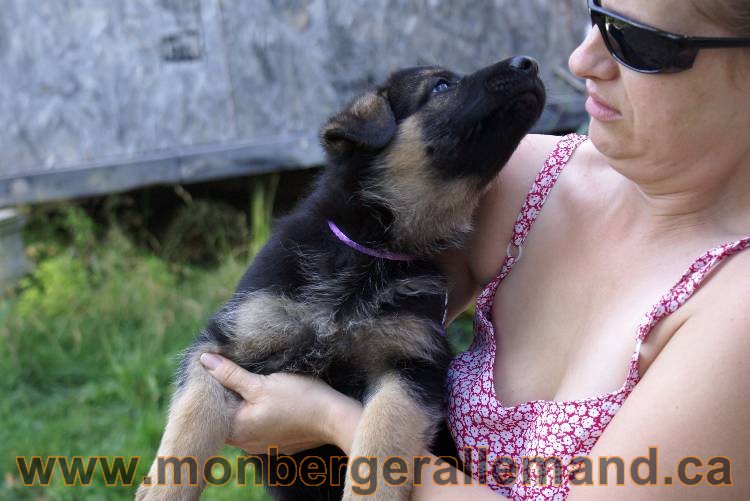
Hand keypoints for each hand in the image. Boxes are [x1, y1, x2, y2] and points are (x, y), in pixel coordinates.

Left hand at [199, 353, 360, 454]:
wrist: (334, 419)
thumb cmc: (299, 399)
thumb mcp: (261, 383)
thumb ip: (230, 374)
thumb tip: (204, 361)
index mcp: (237, 430)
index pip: (211, 409)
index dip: (212, 387)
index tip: (219, 369)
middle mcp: (245, 443)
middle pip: (226, 416)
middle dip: (228, 395)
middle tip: (234, 371)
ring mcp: (261, 446)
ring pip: (242, 421)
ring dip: (244, 404)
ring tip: (252, 383)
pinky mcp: (276, 443)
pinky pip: (258, 427)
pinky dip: (258, 413)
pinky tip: (269, 399)